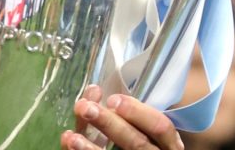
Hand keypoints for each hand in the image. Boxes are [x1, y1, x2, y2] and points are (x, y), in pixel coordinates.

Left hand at [60, 85, 183, 149]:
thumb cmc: (142, 138)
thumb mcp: (143, 125)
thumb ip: (126, 110)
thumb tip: (95, 90)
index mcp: (166, 142)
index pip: (160, 127)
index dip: (138, 113)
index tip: (113, 99)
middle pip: (135, 143)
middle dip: (109, 124)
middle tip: (86, 108)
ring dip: (90, 147)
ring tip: (71, 136)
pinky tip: (68, 140)